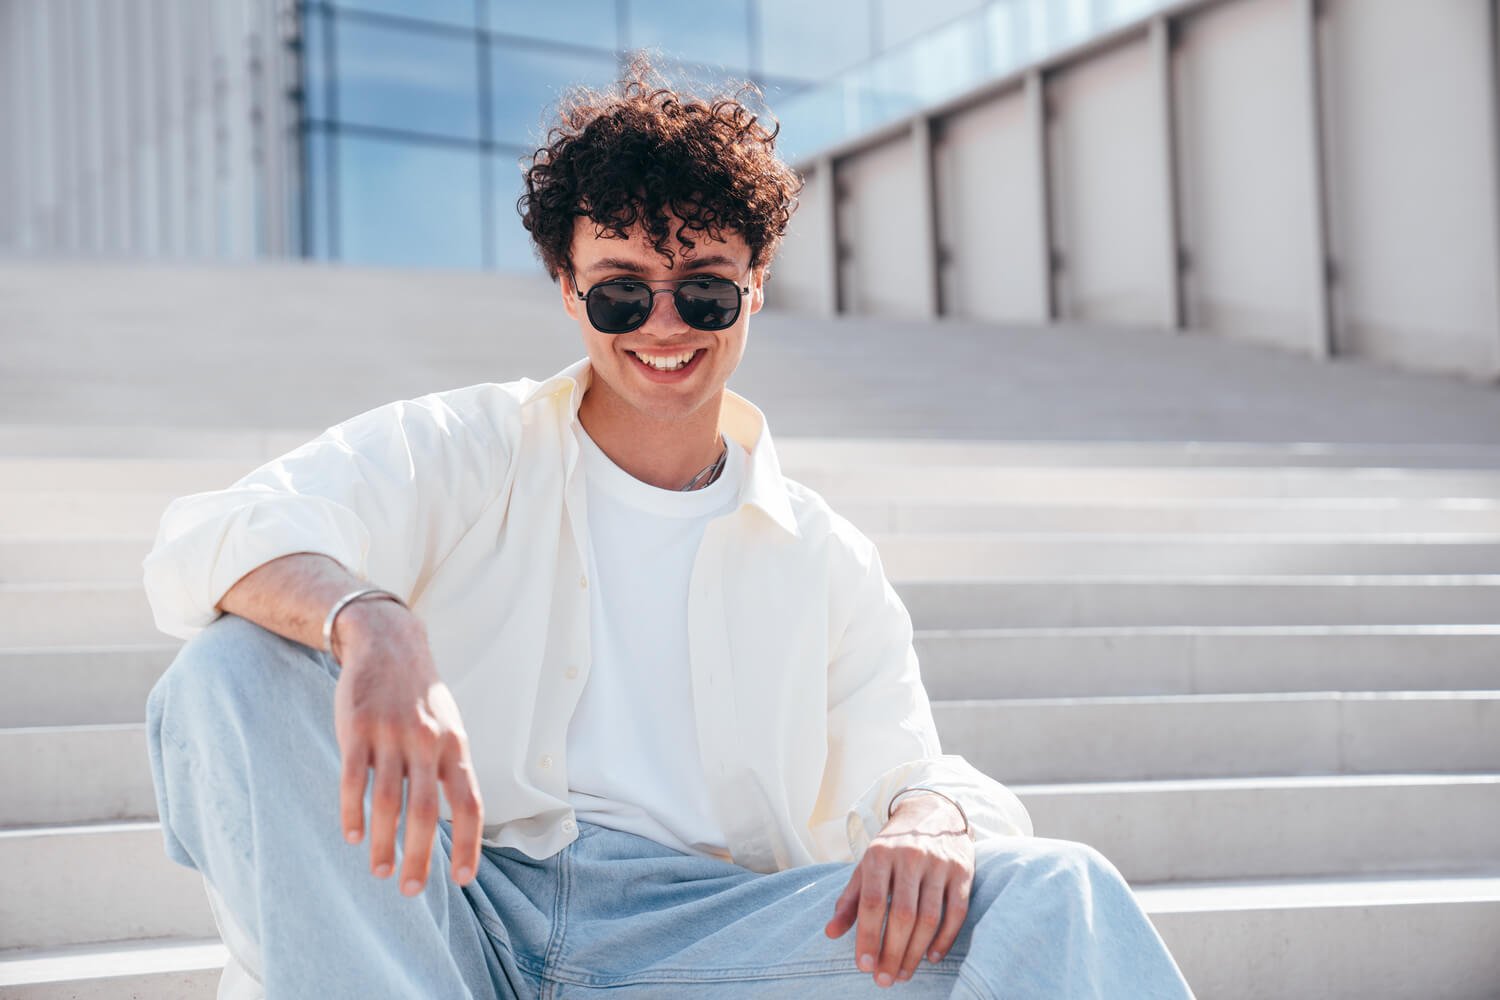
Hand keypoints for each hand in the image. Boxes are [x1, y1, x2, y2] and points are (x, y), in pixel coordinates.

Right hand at [331, 600, 483, 895]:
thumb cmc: (421, 698)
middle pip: (426, 812)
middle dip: (420, 856)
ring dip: (382, 842)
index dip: (469, 843)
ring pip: (388, 801)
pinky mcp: (357, 728)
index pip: (469, 802)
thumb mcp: (449, 727)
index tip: (462, 878)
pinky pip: (354, 779)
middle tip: (410, 889)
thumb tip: (459, 823)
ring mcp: (391, 735)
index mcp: (455, 746)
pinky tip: (351, 836)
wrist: (388, 644)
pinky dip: (352, 812)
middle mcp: (427, 742)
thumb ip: (451, 769)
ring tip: (379, 870)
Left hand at [824, 793, 974, 987]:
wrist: (933, 812)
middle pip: (903, 914)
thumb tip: (831, 933)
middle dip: (892, 952)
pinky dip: (945, 938)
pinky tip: (932, 956)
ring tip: (904, 973)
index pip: (872, 902)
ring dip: (916, 952)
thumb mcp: (866, 865)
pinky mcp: (962, 870)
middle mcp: (910, 857)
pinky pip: (956, 912)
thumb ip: (850, 899)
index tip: (864, 966)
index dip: (868, 937)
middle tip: (885, 980)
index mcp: (879, 854)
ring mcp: (938, 863)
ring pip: (929, 917)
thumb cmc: (893, 846)